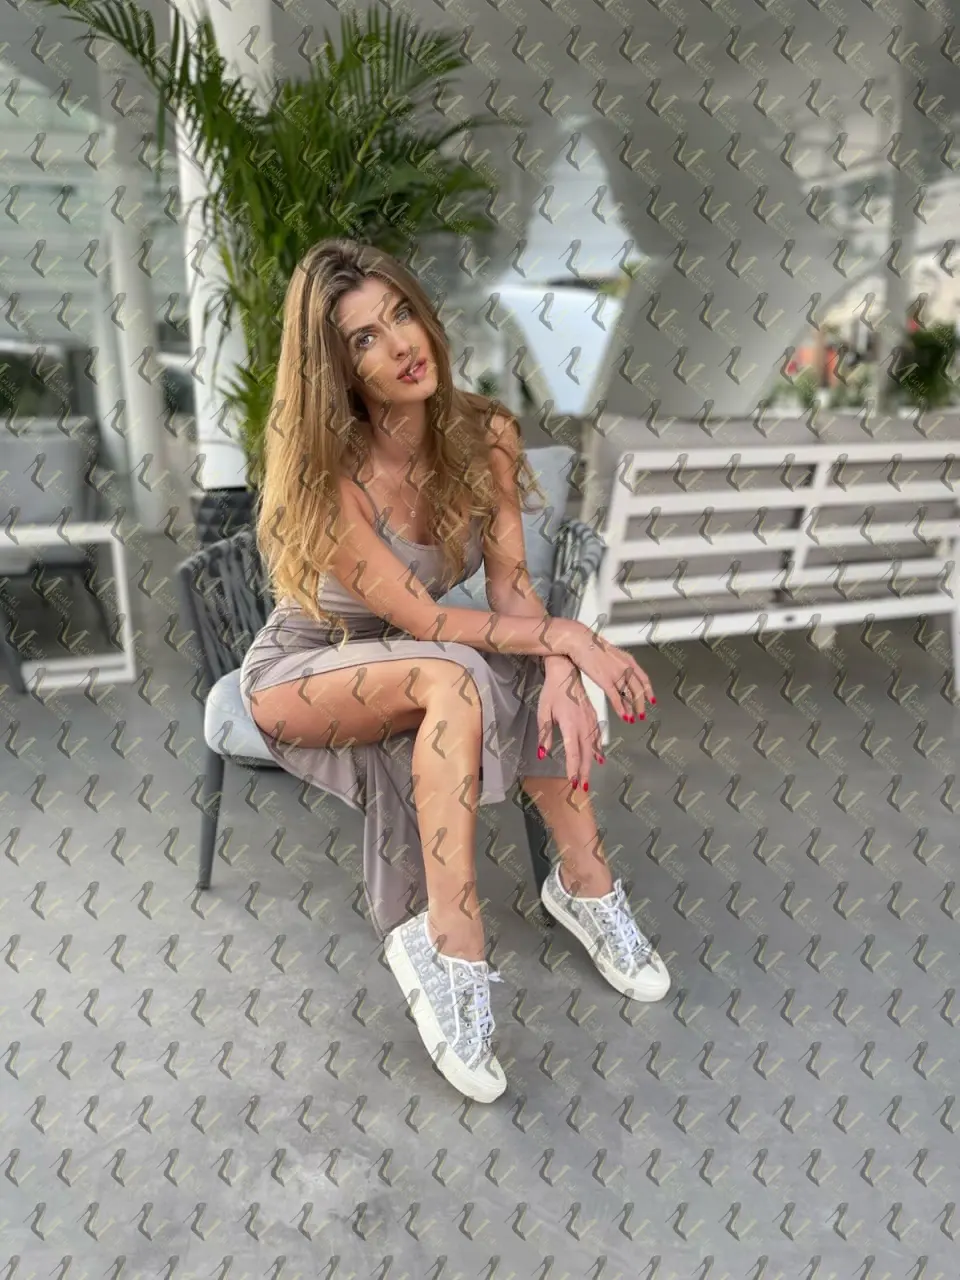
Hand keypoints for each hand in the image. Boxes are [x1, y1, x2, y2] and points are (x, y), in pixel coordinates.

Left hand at [537, 658, 603, 791]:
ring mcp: (590, 720)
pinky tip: (598, 757)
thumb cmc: (553, 691)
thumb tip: (542, 753)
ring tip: (588, 778)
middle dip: (584, 772)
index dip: (573, 769)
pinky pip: (597, 737)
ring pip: (593, 747)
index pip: (573, 752)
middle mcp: (583, 725)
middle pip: (586, 753)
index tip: (572, 782)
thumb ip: (544, 734)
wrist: (567, 672)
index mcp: (570, 724)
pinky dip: (597, 749)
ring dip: (590, 764)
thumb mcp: (543, 712)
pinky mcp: (593, 716)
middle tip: (582, 788)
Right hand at [567, 623, 653, 721]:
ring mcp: (616, 674)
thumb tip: (619, 671)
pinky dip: (621, 709)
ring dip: (632, 709)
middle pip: (639, 690)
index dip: (649, 691)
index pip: (644, 679)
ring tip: (633, 718)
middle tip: (642, 713)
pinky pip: (616, 698)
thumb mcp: (610, 652)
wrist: (579, 641)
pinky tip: (623, 715)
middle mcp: (625, 668)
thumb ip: (617, 663)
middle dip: (641, 704)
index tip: (651, 699)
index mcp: (628, 660)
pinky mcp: (605, 680)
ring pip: (629, 696)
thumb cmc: (590, 644)